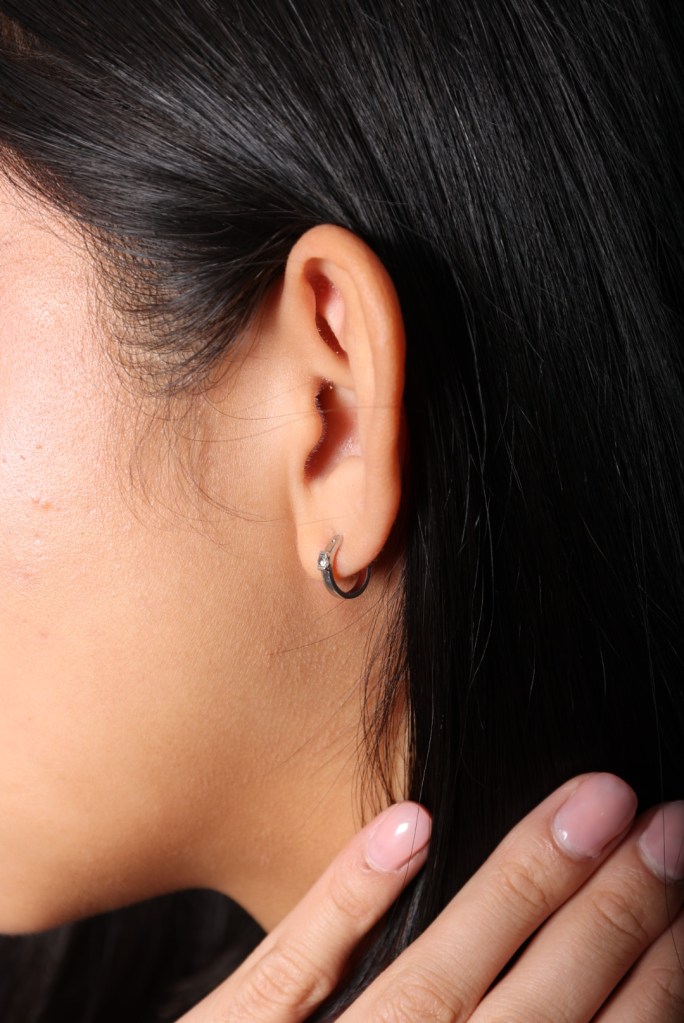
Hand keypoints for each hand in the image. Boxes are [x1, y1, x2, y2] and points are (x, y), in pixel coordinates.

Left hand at [179, 774, 683, 1021]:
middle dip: (615, 916)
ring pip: (435, 985)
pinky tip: (411, 824)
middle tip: (670, 824)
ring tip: (592, 806)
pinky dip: (348, 901)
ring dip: (520, 891)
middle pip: (533, 1011)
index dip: (644, 972)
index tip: (681, 881)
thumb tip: (585, 1005)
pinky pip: (289, 976)